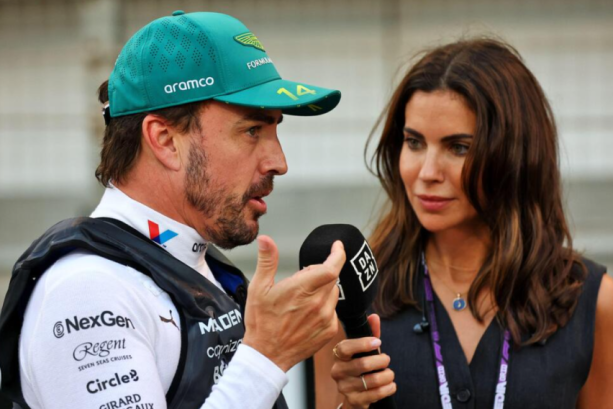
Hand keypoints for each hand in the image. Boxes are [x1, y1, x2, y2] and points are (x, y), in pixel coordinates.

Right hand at [243, 235, 344, 371]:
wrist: (267, 355)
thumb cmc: (261, 322)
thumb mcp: (258, 288)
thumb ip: (267, 261)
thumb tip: (265, 240)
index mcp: (301, 290)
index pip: (331, 267)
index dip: (338, 254)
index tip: (338, 246)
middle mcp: (317, 303)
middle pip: (331, 278)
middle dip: (320, 273)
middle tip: (302, 280)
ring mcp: (325, 318)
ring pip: (333, 293)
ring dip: (323, 290)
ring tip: (302, 299)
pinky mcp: (329, 331)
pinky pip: (333, 310)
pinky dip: (324, 306)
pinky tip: (308, 313)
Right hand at [331, 314, 395, 408]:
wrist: (354, 393)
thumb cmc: (359, 366)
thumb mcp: (364, 349)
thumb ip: (370, 333)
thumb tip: (374, 317)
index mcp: (338, 355)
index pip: (346, 348)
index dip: (362, 344)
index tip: (378, 342)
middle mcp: (338, 371)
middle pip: (362, 364)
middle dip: (381, 361)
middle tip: (387, 359)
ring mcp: (344, 387)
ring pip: (372, 380)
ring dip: (387, 375)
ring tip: (390, 374)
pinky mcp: (354, 400)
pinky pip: (376, 394)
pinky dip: (388, 388)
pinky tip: (391, 385)